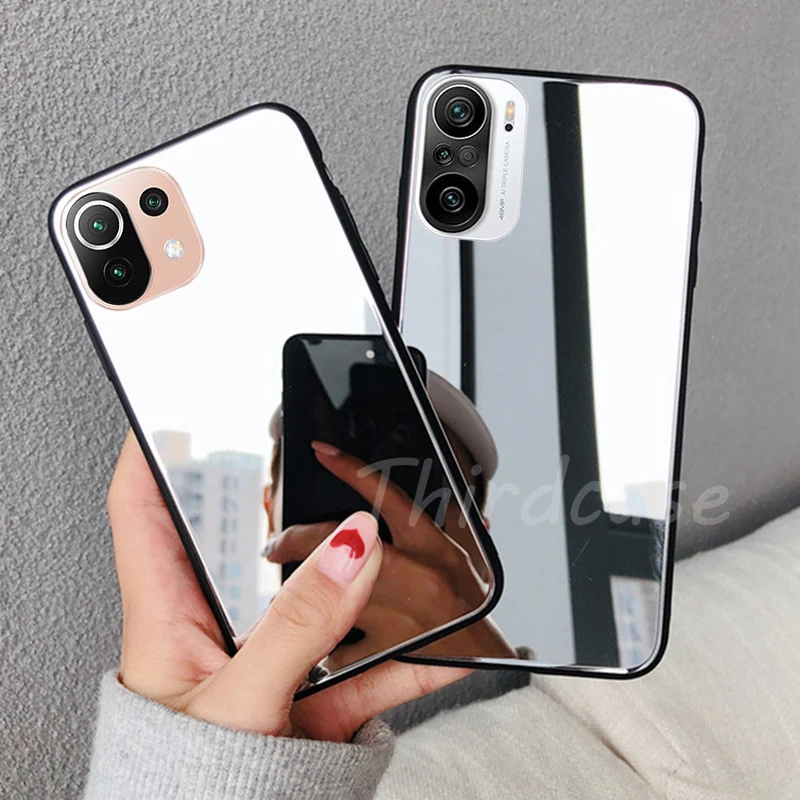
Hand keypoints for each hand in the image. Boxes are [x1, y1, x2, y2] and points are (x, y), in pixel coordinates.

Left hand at [109, 430, 471, 742]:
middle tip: (297, 461)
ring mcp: (272, 662)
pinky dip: (409, 663)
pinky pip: (368, 667)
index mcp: (167, 619)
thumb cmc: (186, 791)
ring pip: (319, 600)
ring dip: (361, 580)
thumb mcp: (236, 703)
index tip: (171, 409)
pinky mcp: (314, 700)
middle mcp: (218, 632)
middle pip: (241, 542)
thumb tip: (348, 550)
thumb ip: (295, 626)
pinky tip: (439, 652)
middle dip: (270, 499)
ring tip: (390, 546)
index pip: (144, 513)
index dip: (152, 454)